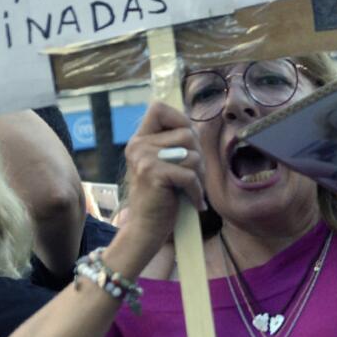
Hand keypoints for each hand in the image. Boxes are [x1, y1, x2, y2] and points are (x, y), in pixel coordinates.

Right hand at [110, 102, 206, 273]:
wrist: (146, 228)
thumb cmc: (162, 196)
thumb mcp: (164, 164)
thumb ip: (173, 144)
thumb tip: (194, 126)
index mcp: (139, 139)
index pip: (158, 108)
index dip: (179, 118)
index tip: (187, 140)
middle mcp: (138, 145)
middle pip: (187, 133)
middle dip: (197, 155)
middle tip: (192, 176)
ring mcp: (144, 159)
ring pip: (192, 154)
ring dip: (198, 175)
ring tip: (189, 188)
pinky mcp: (153, 174)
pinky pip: (189, 175)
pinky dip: (197, 191)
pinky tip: (194, 202)